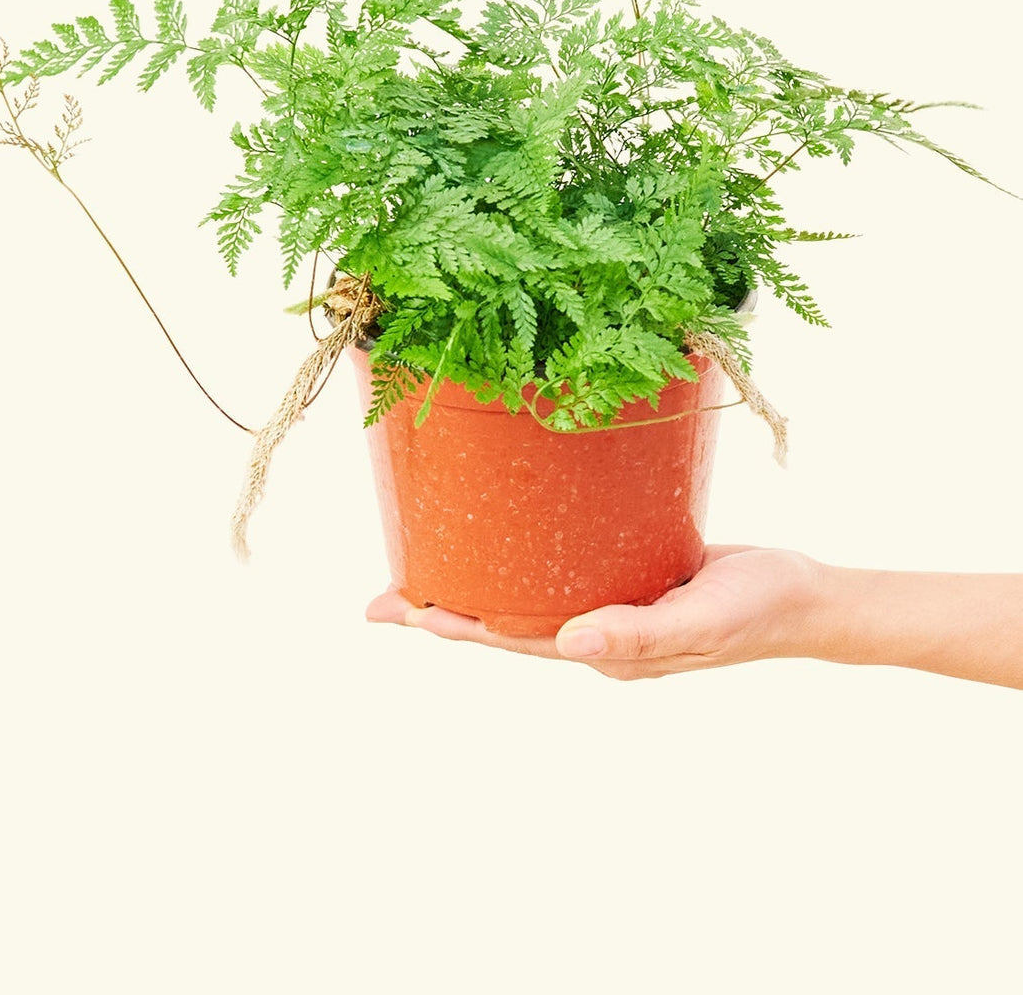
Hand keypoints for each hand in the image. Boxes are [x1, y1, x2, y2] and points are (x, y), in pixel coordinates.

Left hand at [365, 545, 823, 679]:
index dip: (457, 625)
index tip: (402, 612)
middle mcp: (598, 632)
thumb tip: (568, 646)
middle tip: (382, 599)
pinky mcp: (629, 574)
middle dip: (446, 610)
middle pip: (507, 621)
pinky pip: (563, 568)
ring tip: (427, 566)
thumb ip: (639, 635)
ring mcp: (612, 605)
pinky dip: (525, 557)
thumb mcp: (702, 620)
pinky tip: (507, 537)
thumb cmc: (759, 608)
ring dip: (480, 583)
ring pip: (530, 595)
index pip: (513, 639)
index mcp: (605, 651)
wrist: (808, 594)